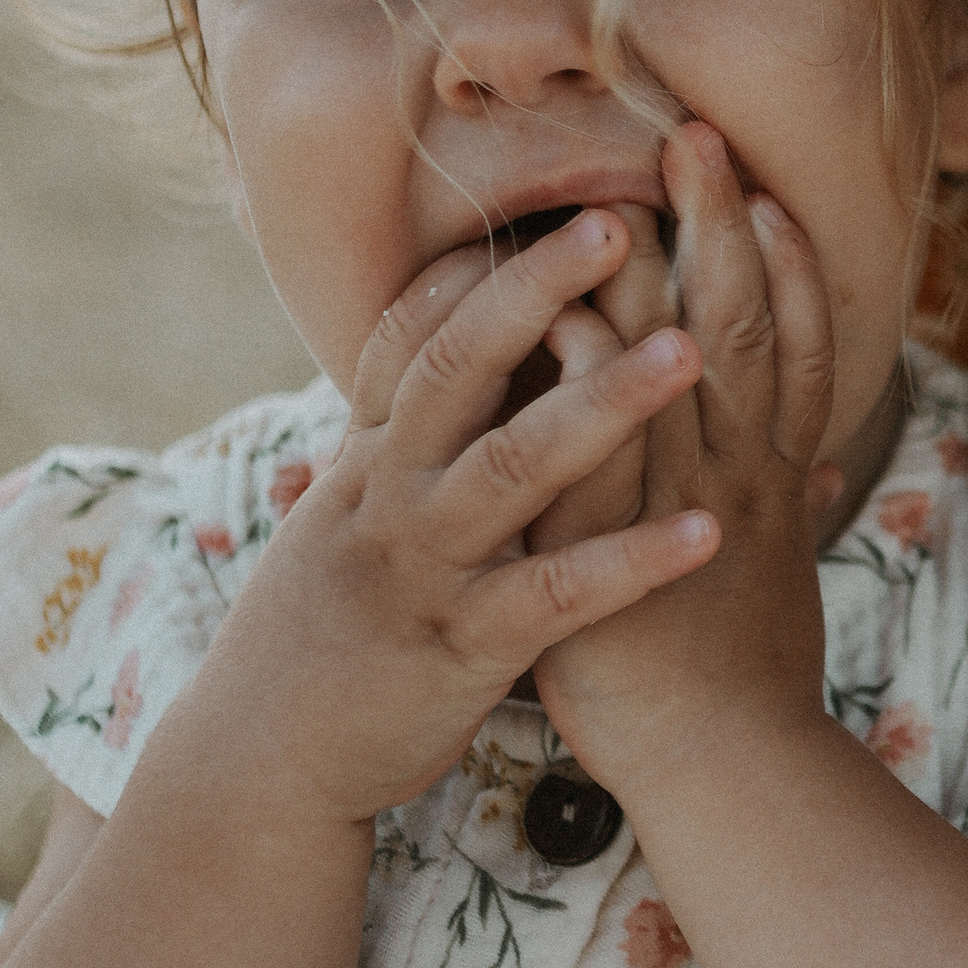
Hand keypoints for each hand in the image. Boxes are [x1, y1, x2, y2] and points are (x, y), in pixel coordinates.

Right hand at [209, 207, 714, 822]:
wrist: (259, 764)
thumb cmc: (316, 637)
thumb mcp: (339, 524)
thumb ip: (383, 447)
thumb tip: (411, 373)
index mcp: (369, 458)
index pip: (414, 336)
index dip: (479, 270)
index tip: (556, 202)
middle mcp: (389, 494)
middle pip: (459, 368)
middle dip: (539, 293)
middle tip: (622, 223)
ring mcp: (421, 567)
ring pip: (510, 468)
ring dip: (603, 406)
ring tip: (690, 351)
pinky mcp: (458, 647)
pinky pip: (554, 596)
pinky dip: (630, 563)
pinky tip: (708, 534)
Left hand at [528, 122, 835, 792]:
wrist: (727, 772)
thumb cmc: (746, 689)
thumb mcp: (781, 590)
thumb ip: (795, 521)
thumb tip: (830, 480)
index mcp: (770, 483)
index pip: (790, 353)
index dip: (787, 270)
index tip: (770, 196)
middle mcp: (734, 478)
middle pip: (739, 328)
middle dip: (722, 227)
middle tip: (700, 133)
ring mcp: (676, 508)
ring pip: (678, 367)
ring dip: (657, 268)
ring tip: (634, 186)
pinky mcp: (612, 547)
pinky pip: (601, 444)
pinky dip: (585, 373)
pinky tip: (561, 310)